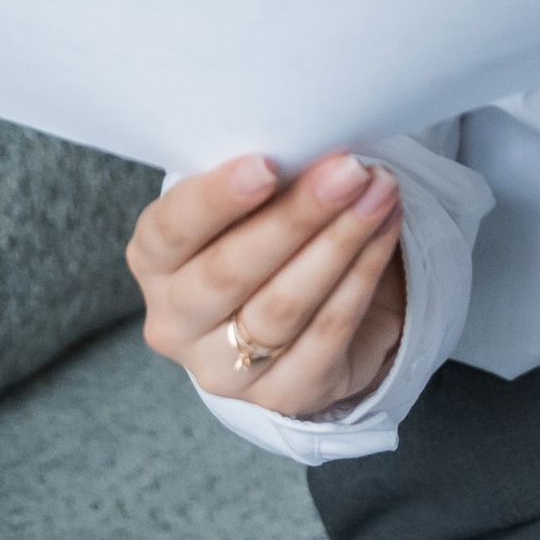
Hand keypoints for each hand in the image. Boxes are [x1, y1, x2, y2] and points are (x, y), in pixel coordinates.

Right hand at [128, 150, 404, 420]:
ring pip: (282, 306)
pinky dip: (362, 276)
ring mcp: (224, 369)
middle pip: (231, 272)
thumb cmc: (262, 231)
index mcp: (153, 261)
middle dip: (296, 216)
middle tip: (348, 171)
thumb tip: (308, 144)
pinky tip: (385, 231)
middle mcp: (175, 321)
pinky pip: (326, 333)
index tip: (266, 163)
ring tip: (379, 193)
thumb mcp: (245, 201)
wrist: (301, 309)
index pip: (171, 230)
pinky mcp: (282, 394)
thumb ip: (259, 179)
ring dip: (339, 244)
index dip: (215, 199)